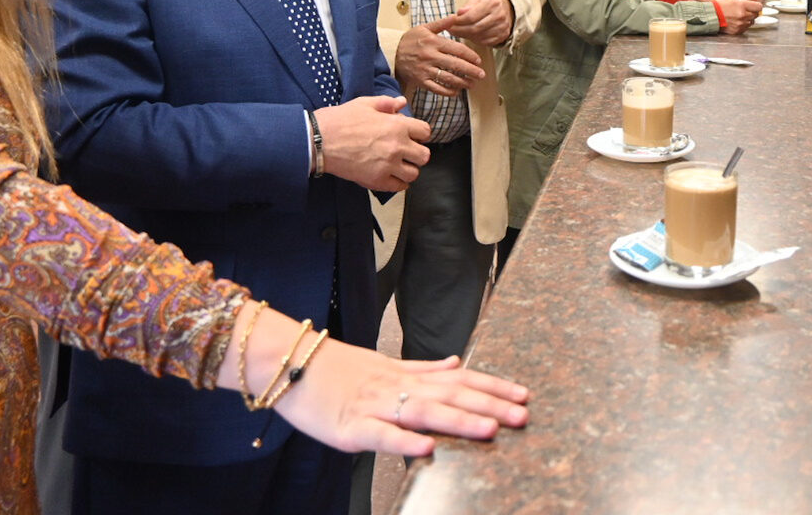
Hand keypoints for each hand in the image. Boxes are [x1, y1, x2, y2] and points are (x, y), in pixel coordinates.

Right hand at [273, 336, 528, 457]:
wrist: (289, 363)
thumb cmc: (336, 369)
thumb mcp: (384, 363)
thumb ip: (422, 368)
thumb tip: (456, 362)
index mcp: (406, 374)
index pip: (457, 379)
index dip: (491, 386)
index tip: (522, 394)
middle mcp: (396, 386)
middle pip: (449, 394)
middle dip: (488, 404)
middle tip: (522, 414)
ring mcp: (375, 406)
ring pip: (423, 411)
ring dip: (458, 419)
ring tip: (490, 429)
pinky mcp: (350, 427)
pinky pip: (381, 434)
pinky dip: (404, 441)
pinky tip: (427, 449)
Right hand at [315, 96, 431, 190]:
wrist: (319, 140)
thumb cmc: (340, 120)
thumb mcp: (364, 104)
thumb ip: (386, 104)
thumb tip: (401, 103)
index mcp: (397, 126)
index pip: (425, 132)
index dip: (419, 133)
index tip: (412, 135)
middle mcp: (397, 146)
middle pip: (424, 156)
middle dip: (417, 153)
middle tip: (406, 152)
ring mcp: (388, 165)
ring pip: (414, 174)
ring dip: (408, 170)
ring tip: (398, 165)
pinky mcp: (377, 180)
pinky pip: (399, 187)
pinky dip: (398, 183)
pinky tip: (390, 176)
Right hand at [394, 17, 485, 94]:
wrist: (392, 53)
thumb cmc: (410, 40)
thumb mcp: (425, 28)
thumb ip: (442, 23)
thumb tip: (457, 16)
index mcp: (433, 42)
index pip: (457, 50)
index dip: (470, 56)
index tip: (478, 61)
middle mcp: (430, 56)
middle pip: (456, 65)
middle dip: (471, 71)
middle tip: (481, 75)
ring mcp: (425, 70)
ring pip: (449, 79)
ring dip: (463, 83)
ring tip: (472, 84)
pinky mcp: (421, 81)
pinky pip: (438, 89)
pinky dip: (449, 92)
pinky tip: (457, 91)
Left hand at [451, 0, 513, 46]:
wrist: (506, 6)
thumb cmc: (487, 1)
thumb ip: (468, 6)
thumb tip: (459, 13)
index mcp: (492, 2)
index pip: (471, 16)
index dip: (458, 21)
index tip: (448, 22)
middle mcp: (499, 15)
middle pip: (475, 28)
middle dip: (459, 30)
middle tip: (450, 30)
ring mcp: (502, 26)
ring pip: (479, 37)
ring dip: (466, 36)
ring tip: (457, 32)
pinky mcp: (503, 35)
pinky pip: (485, 42)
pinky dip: (475, 40)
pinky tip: (469, 35)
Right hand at [715, 0, 765, 33]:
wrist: (711, 16)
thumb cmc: (720, 6)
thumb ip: (744, 1)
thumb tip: (752, 3)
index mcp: (742, 6)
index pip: (759, 7)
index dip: (758, 6)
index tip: (756, 6)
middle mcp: (743, 15)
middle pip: (756, 15)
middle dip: (752, 12)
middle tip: (746, 11)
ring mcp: (741, 24)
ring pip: (751, 22)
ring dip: (748, 19)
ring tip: (740, 16)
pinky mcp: (738, 31)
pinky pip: (745, 28)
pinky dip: (743, 25)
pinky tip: (736, 21)